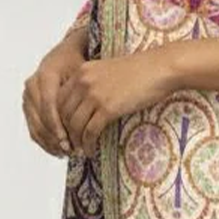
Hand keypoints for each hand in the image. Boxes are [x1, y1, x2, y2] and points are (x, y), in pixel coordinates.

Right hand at [22, 35, 86, 157]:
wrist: (64, 55)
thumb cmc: (78, 63)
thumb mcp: (82, 72)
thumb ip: (82, 91)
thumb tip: (89, 114)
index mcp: (45, 75)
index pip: (48, 105)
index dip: (57, 125)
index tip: (67, 140)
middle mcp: (32, 85)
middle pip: (40, 118)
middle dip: (54, 137)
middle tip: (69, 151)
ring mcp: (27, 95)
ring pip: (35, 125)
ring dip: (49, 142)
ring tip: (65, 153)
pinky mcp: (27, 105)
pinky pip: (33, 126)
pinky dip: (44, 140)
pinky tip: (57, 150)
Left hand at [56, 48, 174, 157]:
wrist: (159, 68)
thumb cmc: (140, 70)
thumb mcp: (108, 71)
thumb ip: (93, 83)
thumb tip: (84, 106)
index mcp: (82, 71)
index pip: (59, 99)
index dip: (59, 118)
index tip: (65, 129)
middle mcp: (84, 82)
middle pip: (64, 114)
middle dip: (65, 132)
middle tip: (71, 144)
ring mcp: (95, 95)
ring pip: (74, 125)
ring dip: (76, 141)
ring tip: (80, 150)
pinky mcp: (108, 108)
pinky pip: (90, 132)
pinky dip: (88, 144)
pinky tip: (91, 150)